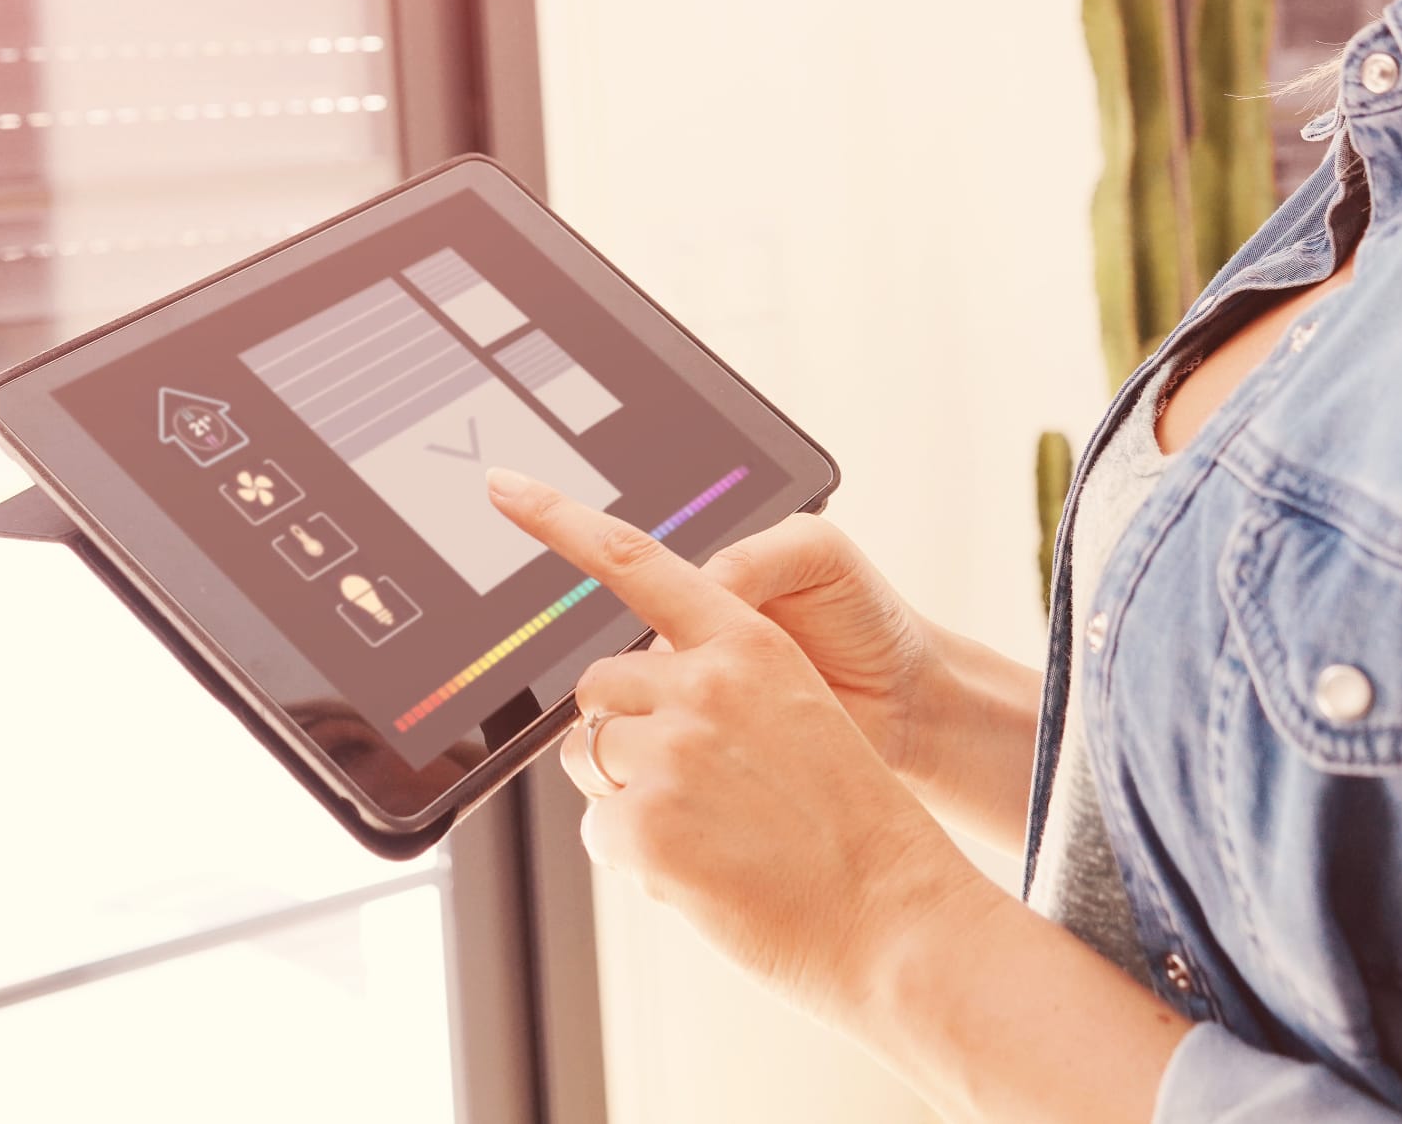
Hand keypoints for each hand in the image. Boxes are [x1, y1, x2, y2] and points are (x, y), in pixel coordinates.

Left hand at [486, 466, 975, 1022]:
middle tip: (691, 785)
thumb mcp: (796, 709)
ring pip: (588, 758)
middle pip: (598, 686)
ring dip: (623, 795)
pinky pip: (597, 830)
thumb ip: (719, 679)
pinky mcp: (645, 822)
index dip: (559, 518)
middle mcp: (703, 681)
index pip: (637, 560)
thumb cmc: (848, 822)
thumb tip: (641, 691)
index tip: (505, 486)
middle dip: (620, 732)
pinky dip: (635, 857)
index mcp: (746, 640)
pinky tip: (702, 871)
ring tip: (706, 830)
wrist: (896, 915)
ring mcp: (671, 751)